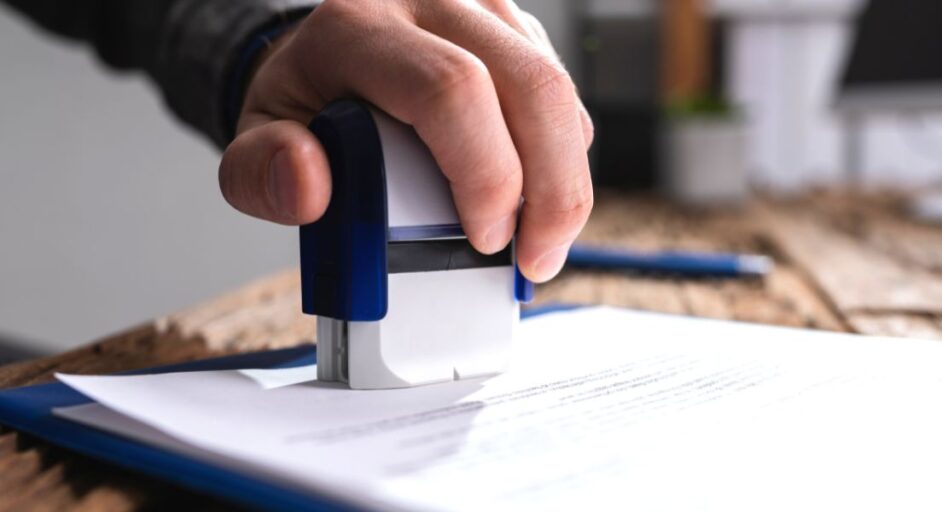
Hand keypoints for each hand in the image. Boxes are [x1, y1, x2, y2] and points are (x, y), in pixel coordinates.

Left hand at [219, 0, 593, 282]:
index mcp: (361, 24)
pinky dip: (561, 158)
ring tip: (542, 241)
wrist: (325, 56)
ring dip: (566, 181)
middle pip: (532, 88)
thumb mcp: (255, 139)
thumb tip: (308, 187)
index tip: (484, 239)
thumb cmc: (305, 104)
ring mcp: (483, 10)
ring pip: (560, 93)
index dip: (485, 174)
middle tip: (534, 258)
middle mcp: (433, 0)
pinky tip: (534, 197)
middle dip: (551, 190)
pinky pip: (563, 98)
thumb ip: (261, 173)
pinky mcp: (516, 31)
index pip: (451, 90)